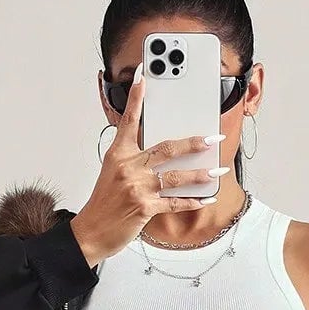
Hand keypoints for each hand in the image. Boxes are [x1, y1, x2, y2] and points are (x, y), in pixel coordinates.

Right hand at [71, 73, 228, 263]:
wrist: (91, 232)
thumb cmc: (103, 204)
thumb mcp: (111, 173)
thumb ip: (130, 158)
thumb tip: (155, 153)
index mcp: (118, 155)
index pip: (129, 121)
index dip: (136, 99)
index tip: (143, 77)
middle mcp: (128, 167)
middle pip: (166, 148)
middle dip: (193, 143)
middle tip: (212, 139)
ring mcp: (137, 187)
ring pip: (176, 177)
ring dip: (200, 174)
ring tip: (217, 171)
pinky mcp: (144, 208)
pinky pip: (174, 203)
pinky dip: (191, 202)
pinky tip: (204, 199)